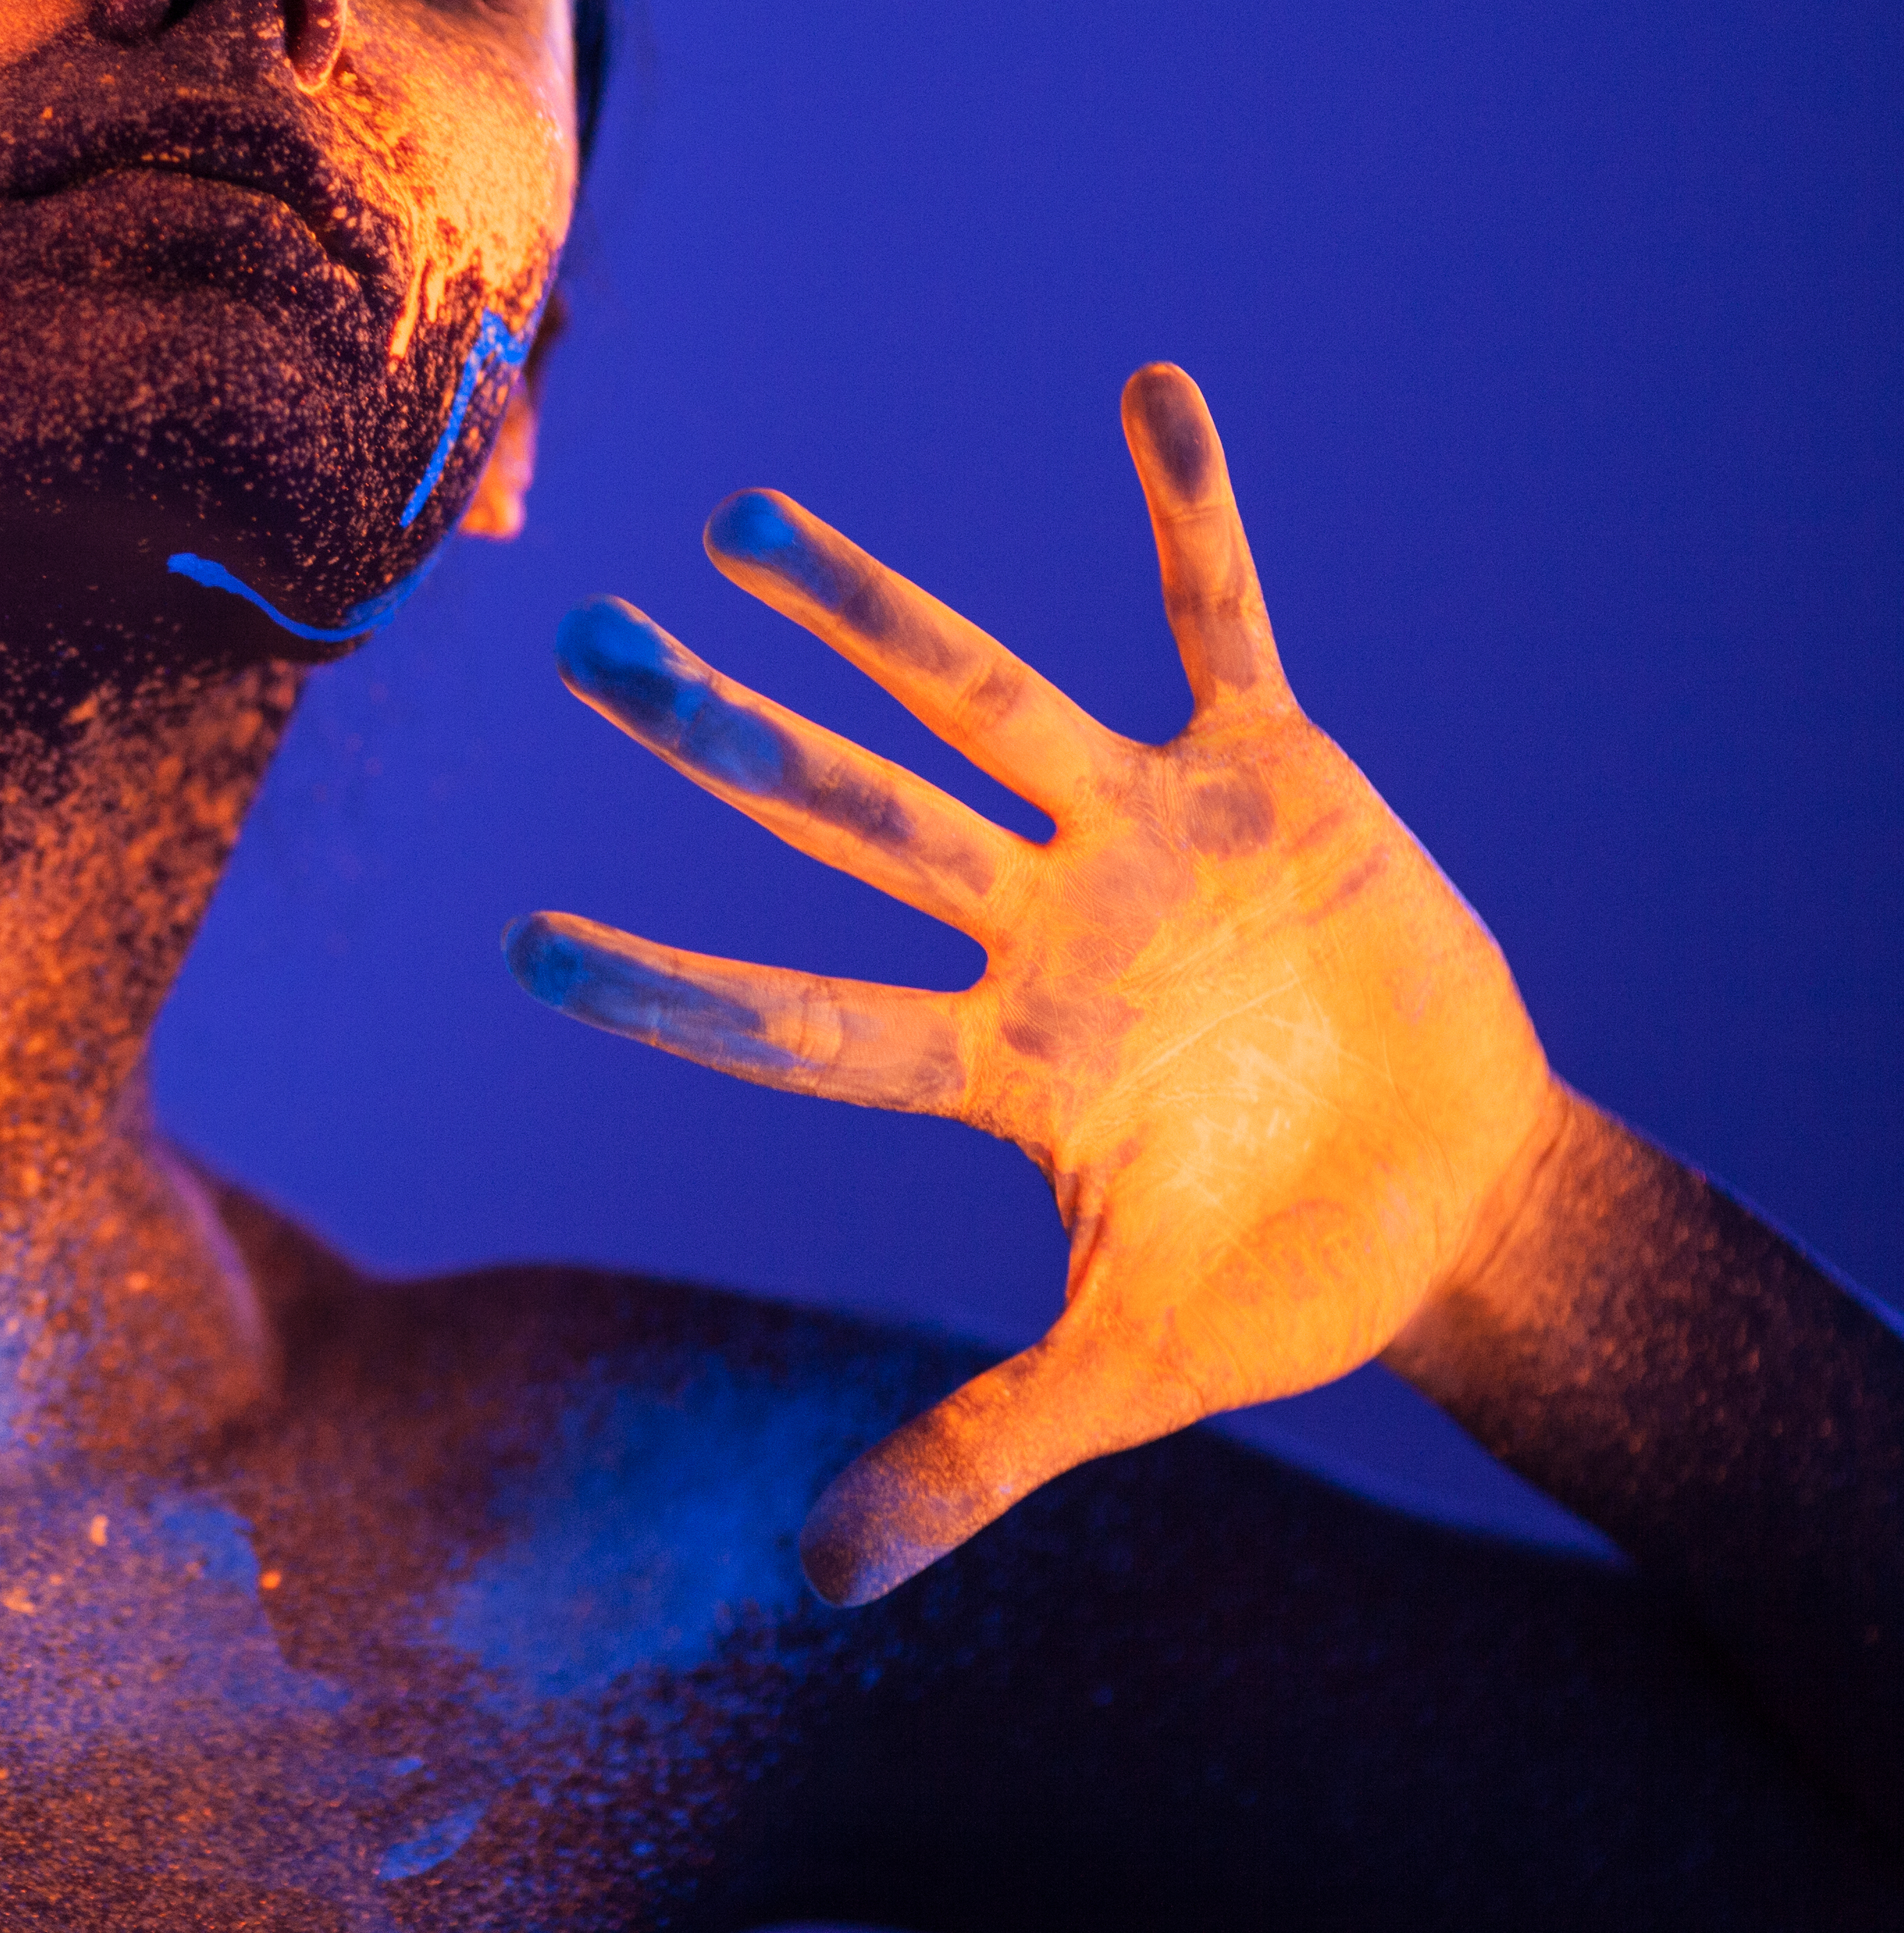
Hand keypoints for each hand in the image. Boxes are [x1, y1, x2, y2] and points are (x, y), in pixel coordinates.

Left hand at [507, 366, 1565, 1602]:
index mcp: (995, 1061)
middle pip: (842, 811)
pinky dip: (1194, 513)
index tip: (519, 948)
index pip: (795, 1019)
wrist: (1453, 1202)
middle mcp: (1033, 923)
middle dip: (719, 730)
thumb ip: (977, 1452)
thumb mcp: (1132, 1375)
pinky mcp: (1273, 774)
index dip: (670, 990)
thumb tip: (818, 1586)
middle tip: (575, 644)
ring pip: (973, 697)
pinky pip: (1222, 619)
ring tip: (740, 517)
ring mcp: (1140, 838)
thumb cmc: (1280, 1280)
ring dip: (870, 604)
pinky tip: (1145, 387)